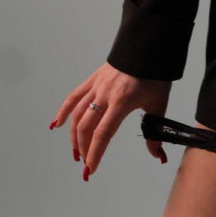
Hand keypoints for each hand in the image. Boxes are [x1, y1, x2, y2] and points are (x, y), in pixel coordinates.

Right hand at [49, 62, 171, 178]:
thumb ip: (155, 132)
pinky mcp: (94, 78)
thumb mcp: (159, 104)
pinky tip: (56, 124)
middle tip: (86, 163)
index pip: (103, 133)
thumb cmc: (155, 76)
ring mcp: (97, 85)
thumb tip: (159, 157)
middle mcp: (105, 94)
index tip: (91, 169)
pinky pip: (74, 96)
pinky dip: (63, 111)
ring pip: (78, 114)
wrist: (149, 47)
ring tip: (76, 152)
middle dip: (84, 148)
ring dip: (74, 135)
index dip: (95, 153)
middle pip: (87, 126)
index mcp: (122, 102)